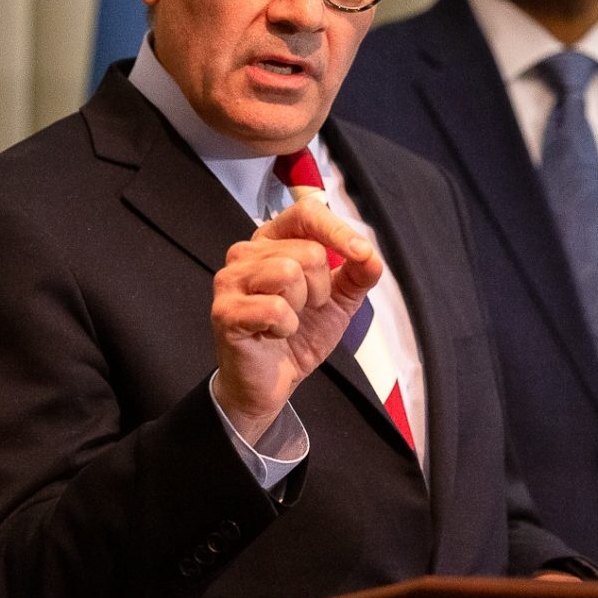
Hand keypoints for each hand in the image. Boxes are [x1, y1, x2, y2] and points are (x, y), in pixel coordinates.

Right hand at [211, 196, 381, 442]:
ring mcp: (231, 280)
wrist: (271, 384)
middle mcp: (246, 253)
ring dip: (302, 306)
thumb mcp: (338, 300)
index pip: (306, 213)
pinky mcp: (226, 311)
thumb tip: (371, 256)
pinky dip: (286, 327)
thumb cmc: (298, 335)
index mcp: (273, 241)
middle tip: (305, 309)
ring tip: (290, 319)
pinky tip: (275, 334)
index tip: (361, 253)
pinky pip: (275, 308)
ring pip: (289, 272)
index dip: (338, 230)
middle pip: (307, 250)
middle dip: (321, 287)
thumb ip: (357, 274)